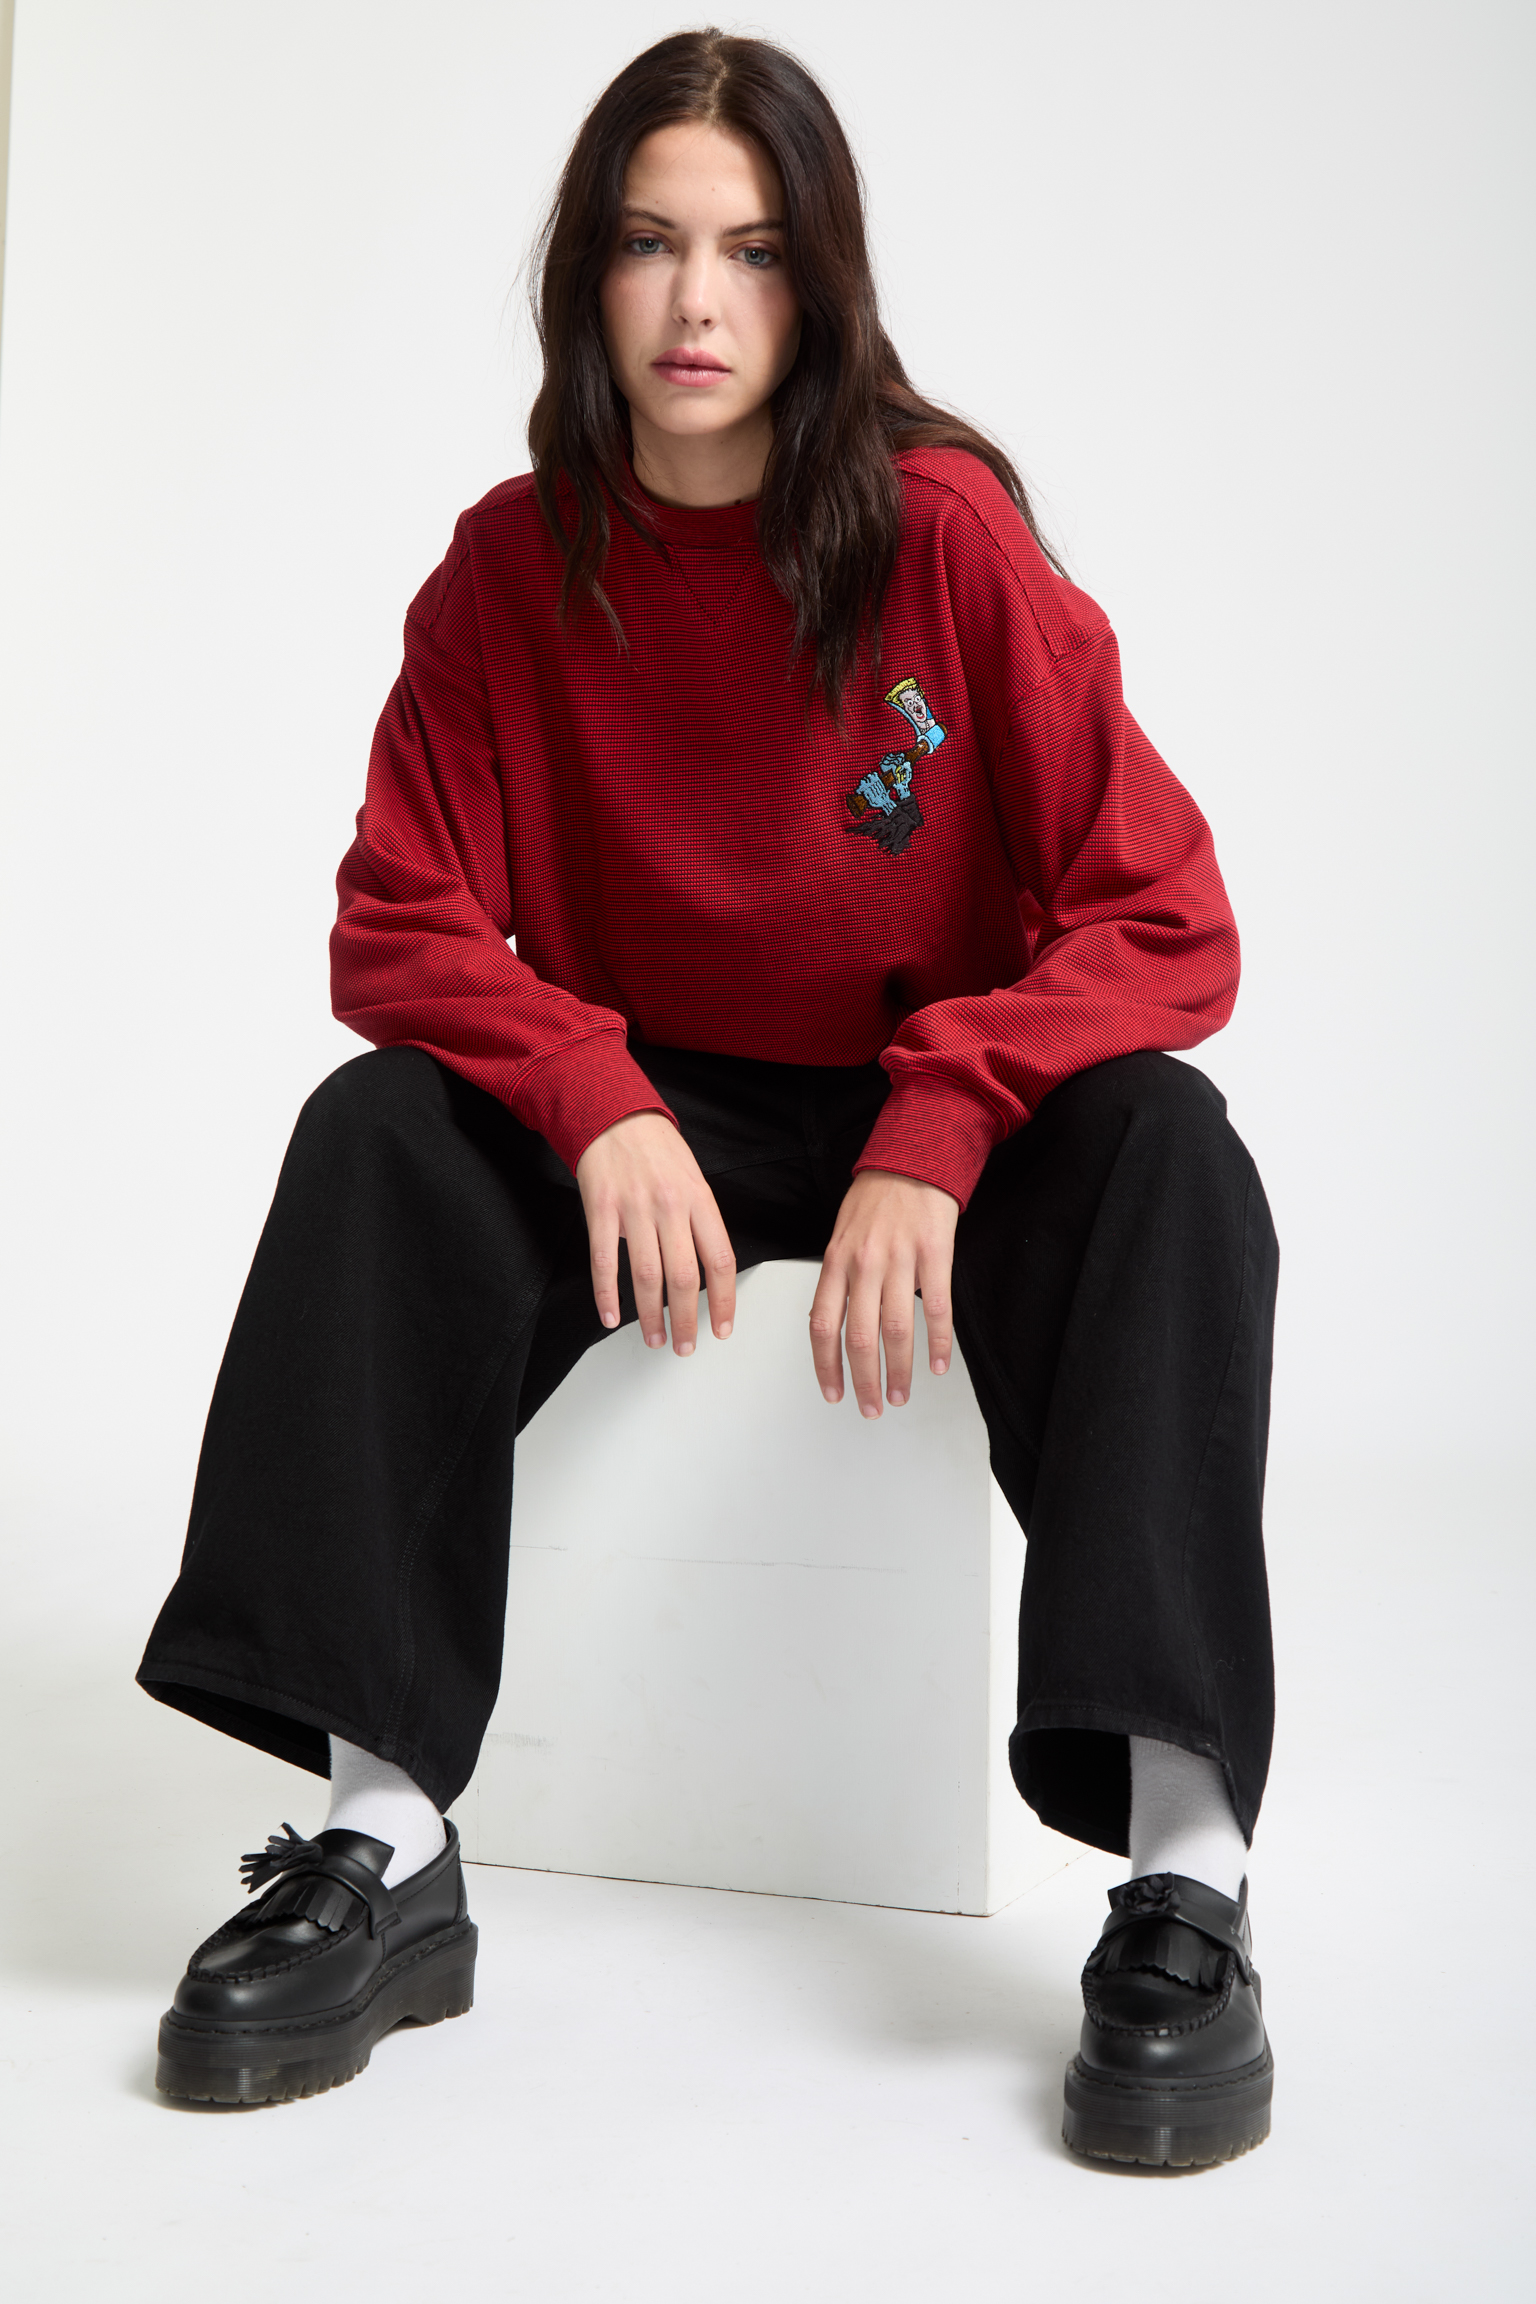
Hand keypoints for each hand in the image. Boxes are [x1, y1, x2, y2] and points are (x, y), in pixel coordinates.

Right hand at [574, 1112, 735, 1354]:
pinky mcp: (601, 1210)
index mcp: (700, 1199)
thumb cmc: (656, 1148)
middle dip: (685, 1320)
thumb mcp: (693, 1178)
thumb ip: (699, 1221)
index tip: (721, 1328)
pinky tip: (610, 1317)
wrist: (613, 1113)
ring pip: (647, 1276)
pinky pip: (604, 1261)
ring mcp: (634, 1209)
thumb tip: (703, 1270)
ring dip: (650, 1316)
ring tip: (654, 1339)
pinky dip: (606, 1295)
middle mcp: (670, 1206)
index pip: (720, 1260)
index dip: (723, 1300)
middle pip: (684, 1277)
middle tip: (685, 1345)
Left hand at [809, 1169, 957, 1415]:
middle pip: (860, 1337)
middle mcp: (864, 1264)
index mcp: (836, 1261)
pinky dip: (938, 1342)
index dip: (826, 1365)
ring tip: (900, 1395)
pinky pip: (936, 1308)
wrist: (914, 1157)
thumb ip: (839, 1277)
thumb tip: (835, 1324)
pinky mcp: (934, 1254)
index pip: (823, 1324)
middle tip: (871, 1408)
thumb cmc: (877, 1196)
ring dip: (898, 1371)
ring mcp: (900, 1259)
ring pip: (896, 1330)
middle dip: (864, 1380)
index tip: (833, 1393)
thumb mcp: (842, 1233)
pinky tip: (939, 1365)